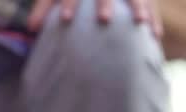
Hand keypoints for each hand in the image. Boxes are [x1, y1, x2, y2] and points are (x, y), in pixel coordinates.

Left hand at [27, 0, 162, 38]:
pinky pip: (149, 1)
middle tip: (104, 19)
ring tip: (141, 24)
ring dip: (138, 7)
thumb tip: (31, 29)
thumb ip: (44, 7)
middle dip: (105, 3)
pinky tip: (154, 35)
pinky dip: (153, 17)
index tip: (64, 19)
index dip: (69, 3)